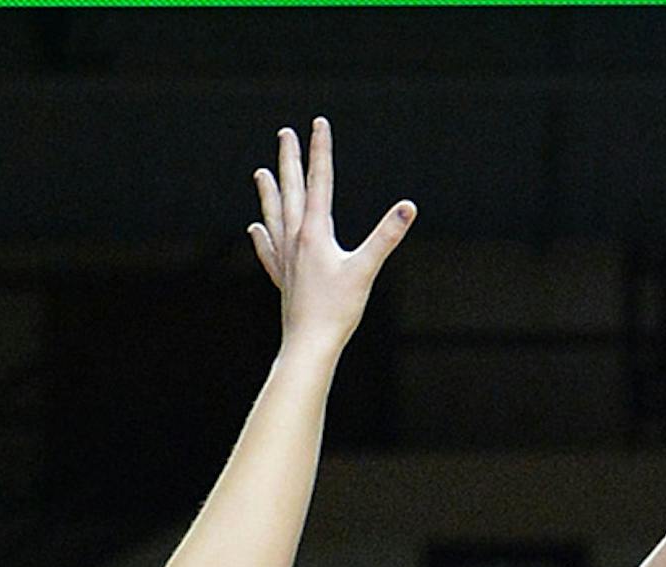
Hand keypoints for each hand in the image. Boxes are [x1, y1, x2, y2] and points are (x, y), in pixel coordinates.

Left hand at [252, 120, 414, 356]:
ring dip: (269, 192)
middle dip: (290, 160)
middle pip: (291, 190)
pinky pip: (269, 251)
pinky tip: (255, 230)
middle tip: (285, 134)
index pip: (319, 180)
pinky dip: (262, 238)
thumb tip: (409, 208)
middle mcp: (295, 239)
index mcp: (315, 232)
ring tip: (261, 173)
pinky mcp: (283, 279)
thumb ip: (386, 236)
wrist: (308, 344)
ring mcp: (285, 259)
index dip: (320, 150)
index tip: (318, 123)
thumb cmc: (337, 310)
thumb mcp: (365, 270)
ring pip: (274, 215)